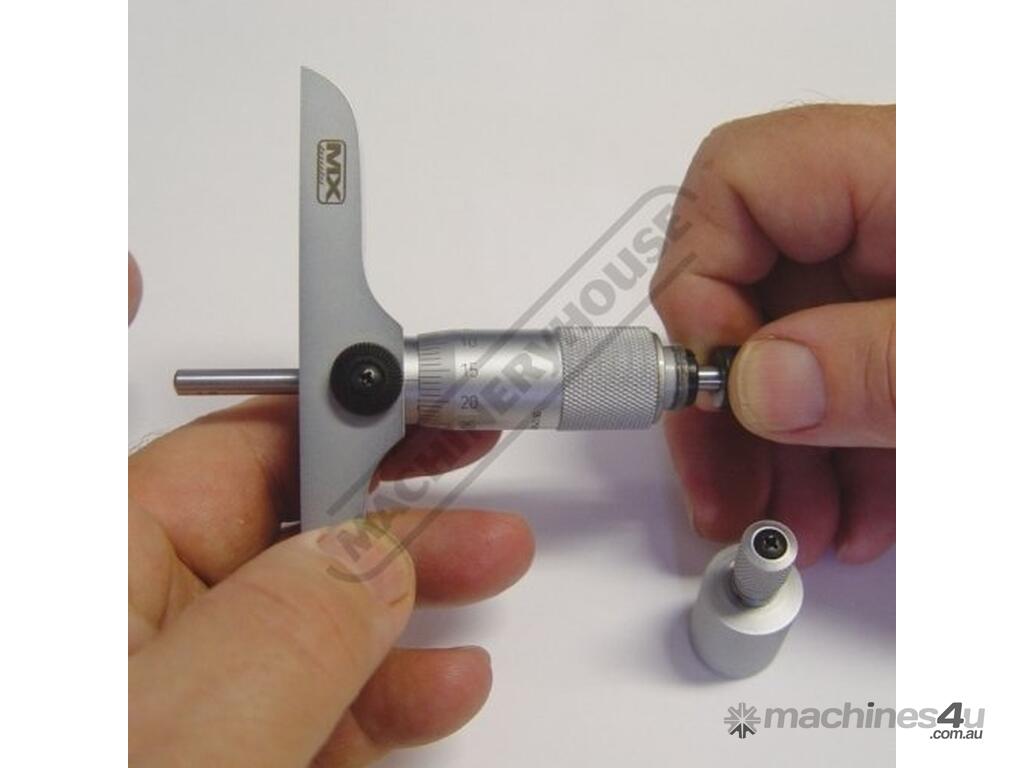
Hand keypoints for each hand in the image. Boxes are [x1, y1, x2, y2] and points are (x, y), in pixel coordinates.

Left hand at [128, 262, 533, 765]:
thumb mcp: (192, 719)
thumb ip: (295, 621)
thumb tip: (378, 556)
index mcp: (102, 558)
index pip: (240, 432)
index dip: (334, 386)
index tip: (402, 355)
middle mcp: (128, 609)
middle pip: (286, 509)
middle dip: (393, 479)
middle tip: (476, 448)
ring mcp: (170, 688)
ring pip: (309, 609)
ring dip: (410, 581)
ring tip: (494, 558)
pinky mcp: (206, 752)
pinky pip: (303, 697)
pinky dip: (381, 683)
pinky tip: (442, 675)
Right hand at [653, 105, 894, 564]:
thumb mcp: (984, 361)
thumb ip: (872, 366)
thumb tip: (755, 388)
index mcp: (900, 171)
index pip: (733, 188)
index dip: (699, 294)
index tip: (712, 390)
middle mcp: (889, 209)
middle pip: (749, 292)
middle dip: (733, 413)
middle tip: (729, 494)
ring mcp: (903, 268)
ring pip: (794, 352)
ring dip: (783, 454)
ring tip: (796, 528)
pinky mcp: (915, 318)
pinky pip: (845, 377)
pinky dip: (840, 452)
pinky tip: (851, 511)